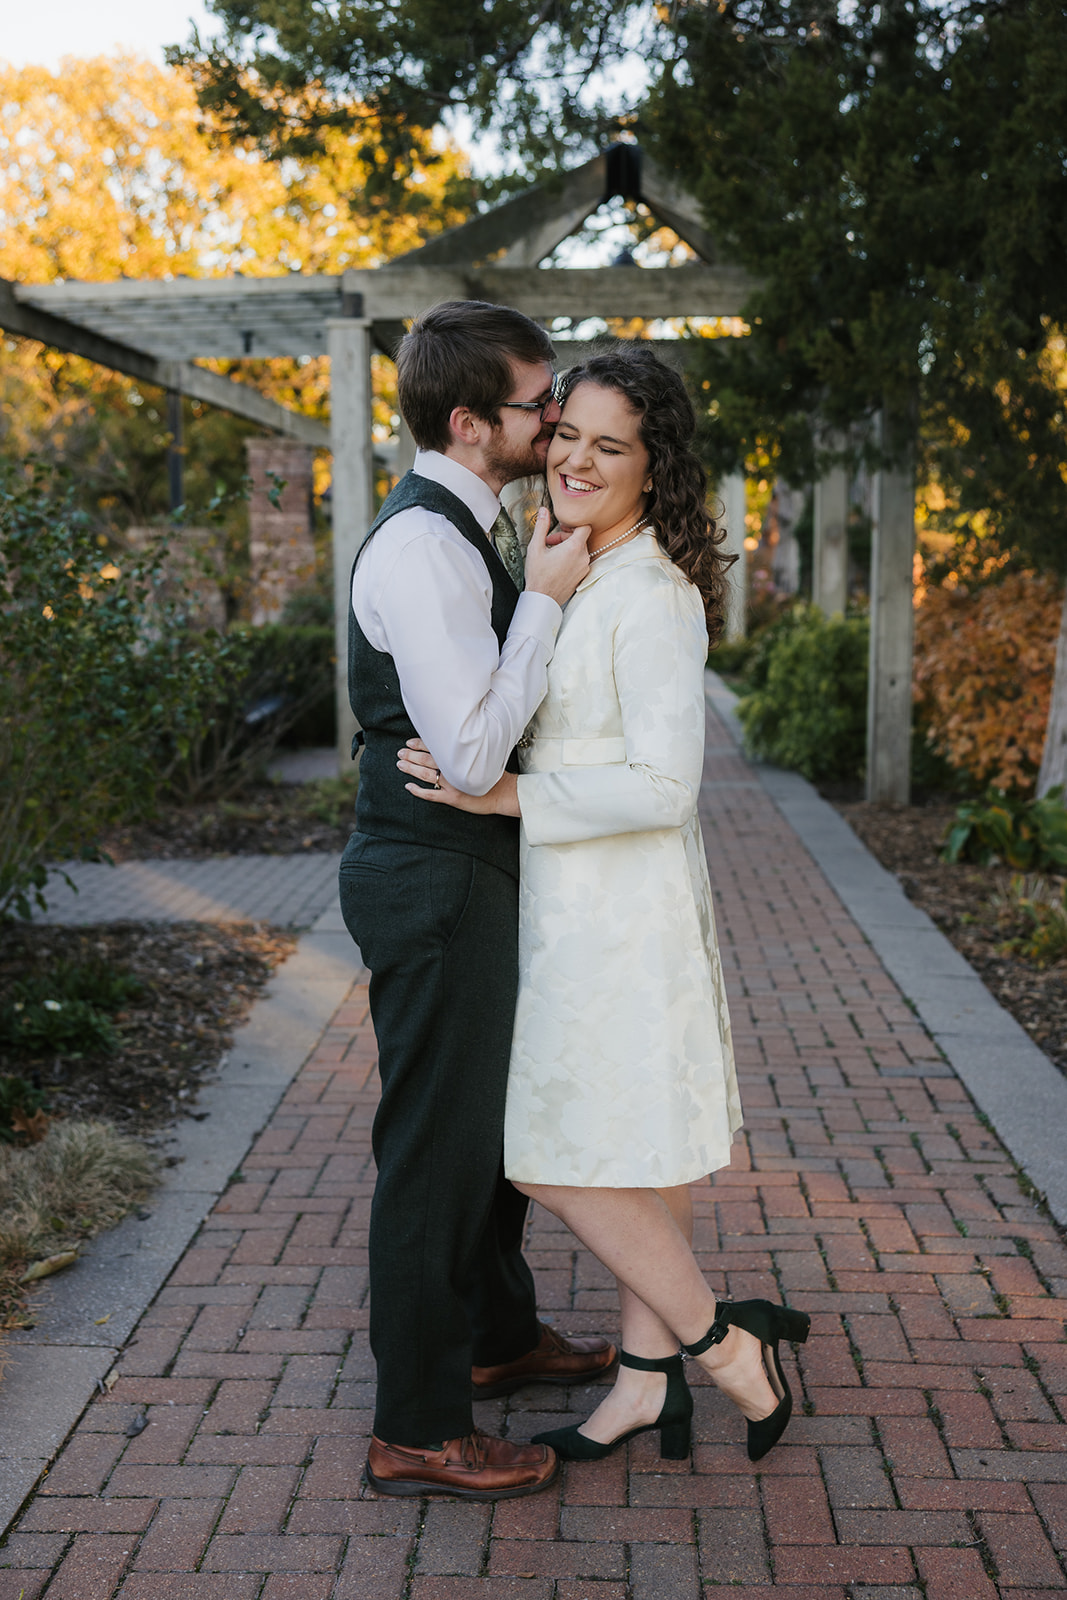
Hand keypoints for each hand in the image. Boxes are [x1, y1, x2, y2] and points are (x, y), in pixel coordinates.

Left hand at [397, 739, 519, 815]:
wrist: (504, 792)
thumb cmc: (492, 774)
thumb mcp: (480, 756)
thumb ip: (464, 751)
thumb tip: (447, 743)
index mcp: (459, 757)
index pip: (435, 747)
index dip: (420, 744)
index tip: (409, 742)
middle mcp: (454, 769)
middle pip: (427, 760)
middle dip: (411, 755)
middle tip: (400, 753)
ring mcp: (452, 784)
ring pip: (426, 775)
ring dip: (411, 769)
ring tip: (400, 765)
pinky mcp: (453, 798)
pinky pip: (431, 794)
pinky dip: (418, 791)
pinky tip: (409, 787)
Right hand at [523, 506, 591, 605]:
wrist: (542, 599)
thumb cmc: (538, 576)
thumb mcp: (536, 547)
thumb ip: (542, 526)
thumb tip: (544, 511)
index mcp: (574, 548)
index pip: (585, 526)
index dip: (573, 524)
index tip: (563, 528)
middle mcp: (583, 557)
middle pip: (581, 538)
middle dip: (566, 537)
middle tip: (551, 542)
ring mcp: (584, 568)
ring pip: (580, 550)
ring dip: (568, 548)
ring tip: (553, 554)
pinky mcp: (582, 576)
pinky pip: (580, 561)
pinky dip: (571, 559)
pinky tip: (558, 564)